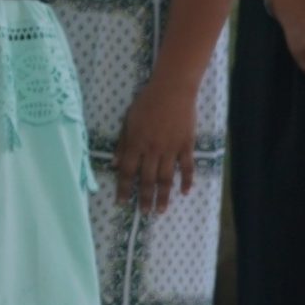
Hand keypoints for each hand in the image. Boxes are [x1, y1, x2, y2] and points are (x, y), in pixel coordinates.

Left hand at [113, 78, 197, 213]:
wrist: (172, 90)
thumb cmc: (146, 102)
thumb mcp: (128, 119)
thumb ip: (123, 143)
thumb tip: (116, 164)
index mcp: (136, 143)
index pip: (128, 172)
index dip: (124, 189)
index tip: (122, 203)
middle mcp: (152, 150)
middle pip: (147, 179)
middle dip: (144, 198)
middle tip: (144, 214)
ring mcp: (171, 149)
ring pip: (166, 178)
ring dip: (163, 196)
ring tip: (161, 211)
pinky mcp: (186, 146)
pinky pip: (187, 167)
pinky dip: (187, 181)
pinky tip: (185, 193)